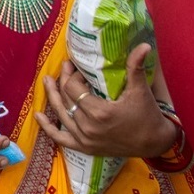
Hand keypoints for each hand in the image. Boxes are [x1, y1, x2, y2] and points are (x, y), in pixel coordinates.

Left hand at [36, 46, 175, 157]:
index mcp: (100, 112)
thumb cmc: (148, 115)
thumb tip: (143, 46)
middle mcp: (88, 127)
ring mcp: (85, 139)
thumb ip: (136, 68)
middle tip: (65, 67)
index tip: (80, 69)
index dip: (73, 76)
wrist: (154, 143)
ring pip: (61, 114)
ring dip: (53, 98)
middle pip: (66, 99)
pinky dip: (48, 128)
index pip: (73, 89)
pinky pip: (60, 138)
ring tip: (47, 81)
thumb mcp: (140, 91)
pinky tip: (38, 116)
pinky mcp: (85, 148)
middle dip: (64, 81)